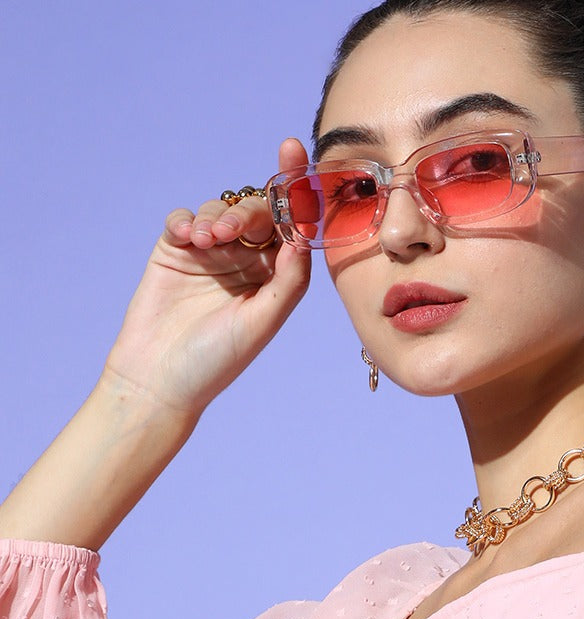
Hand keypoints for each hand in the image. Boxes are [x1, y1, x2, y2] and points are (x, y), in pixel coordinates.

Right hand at [102, 137, 312, 419]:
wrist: (159, 378)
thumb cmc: (217, 360)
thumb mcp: (262, 322)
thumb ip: (288, 281)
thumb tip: (302, 237)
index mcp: (276, 276)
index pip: (291, 225)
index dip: (295, 187)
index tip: (293, 153)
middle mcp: (246, 261)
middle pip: (257, 212)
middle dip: (248, 211)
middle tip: (230, 233)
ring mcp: (210, 254)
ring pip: (220, 210)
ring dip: (217, 218)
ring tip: (206, 242)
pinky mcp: (175, 250)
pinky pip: (184, 217)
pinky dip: (187, 220)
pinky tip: (186, 239)